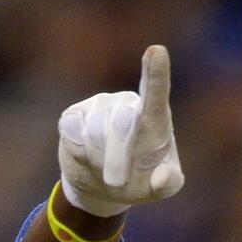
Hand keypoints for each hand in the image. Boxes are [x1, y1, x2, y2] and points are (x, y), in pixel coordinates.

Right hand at [57, 45, 184, 217]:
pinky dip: (81, 154)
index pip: (156, 93)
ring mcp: (99, 106)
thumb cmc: (139, 182)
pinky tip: (87, 156)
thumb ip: (168, 182)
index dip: (156, 73)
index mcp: (154, 118)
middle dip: (117, 158)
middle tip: (116, 183)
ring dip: (100, 160)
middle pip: (121, 124)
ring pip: (95, 132)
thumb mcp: (159, 188)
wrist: (104, 188)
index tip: (157, 52)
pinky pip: (74, 133)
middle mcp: (127, 104)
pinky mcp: (73, 115)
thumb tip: (166, 179)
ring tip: (106, 171)